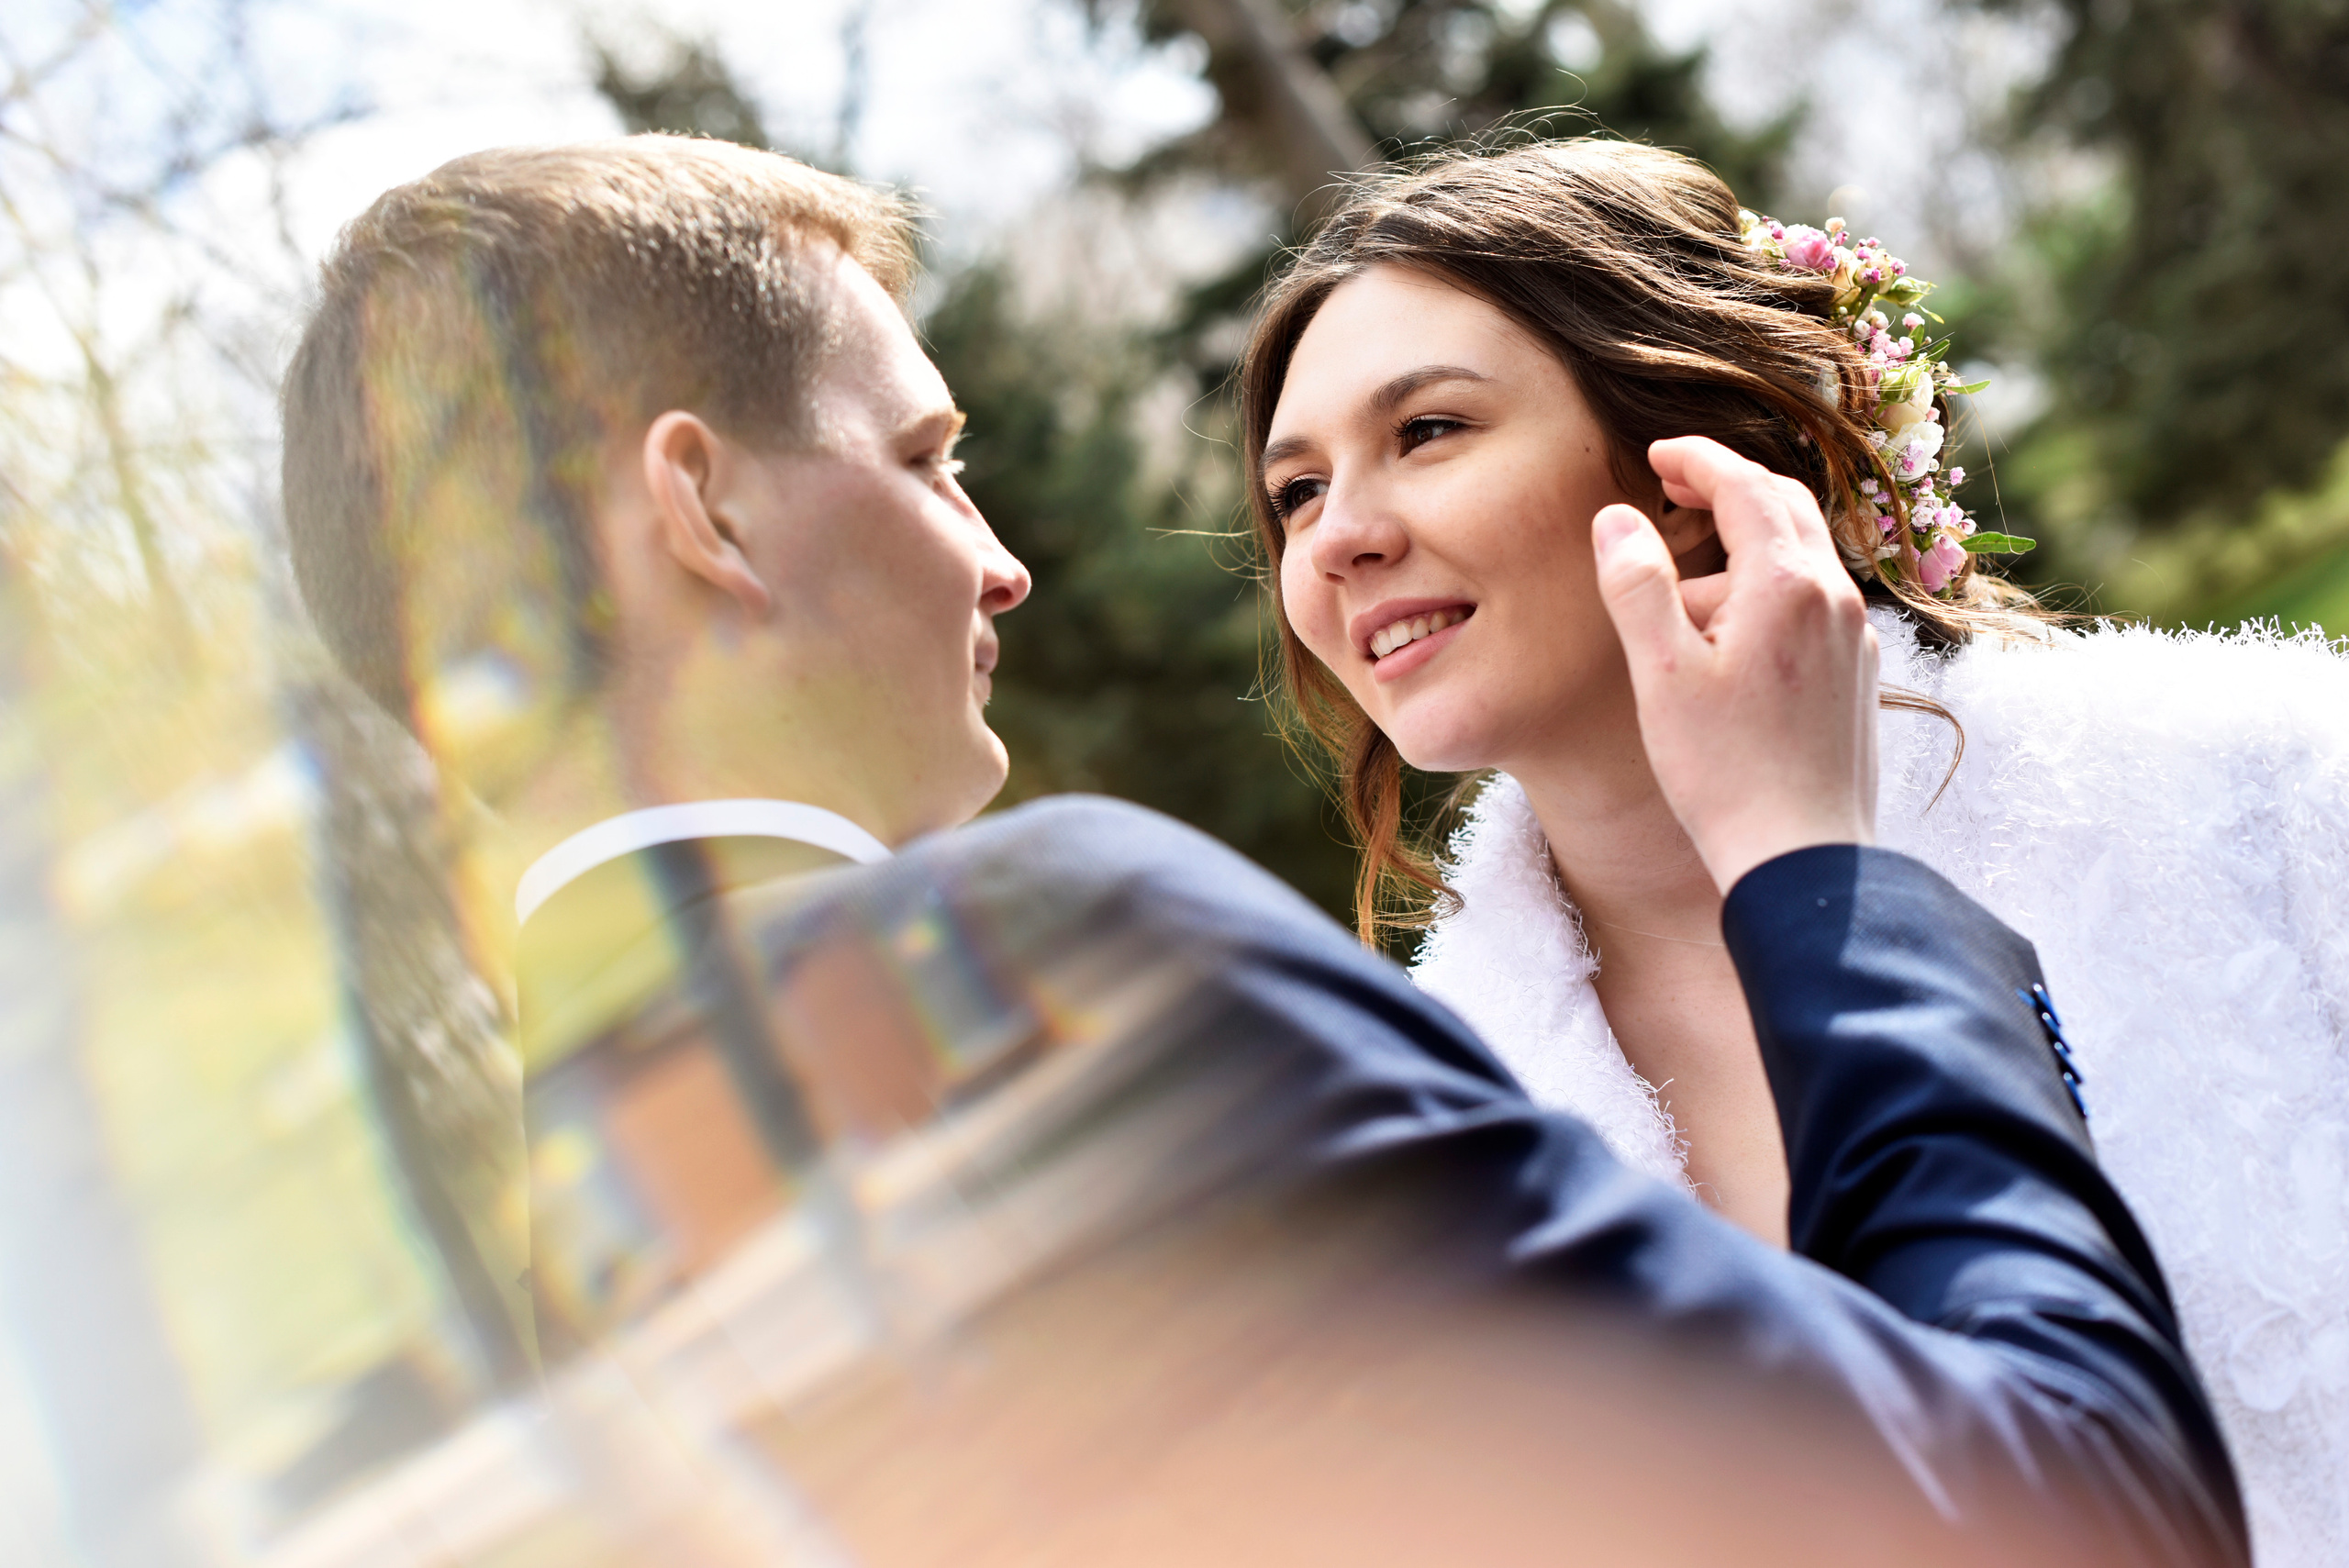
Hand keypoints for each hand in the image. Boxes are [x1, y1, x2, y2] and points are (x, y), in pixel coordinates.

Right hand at [1592, 437, 1878, 894]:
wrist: (1804, 859)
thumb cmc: (1724, 772)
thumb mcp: (1661, 674)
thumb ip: (1638, 585)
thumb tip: (1617, 517)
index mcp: (1786, 585)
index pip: (1743, 486)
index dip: (1697, 460)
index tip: (1656, 454)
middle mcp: (1833, 598)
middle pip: (1785, 506)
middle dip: (1728, 486)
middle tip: (1673, 485)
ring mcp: (1854, 638)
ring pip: (1801, 557)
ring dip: (1745, 544)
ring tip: (1685, 584)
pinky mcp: (1858, 675)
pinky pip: (1813, 603)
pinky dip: (1769, 589)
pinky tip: (1730, 636)